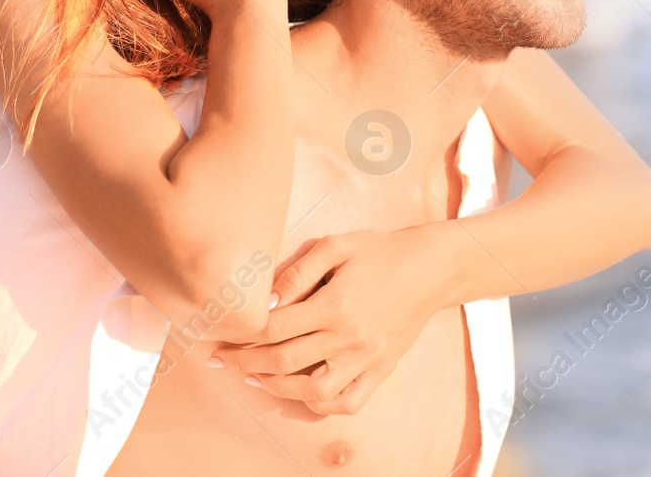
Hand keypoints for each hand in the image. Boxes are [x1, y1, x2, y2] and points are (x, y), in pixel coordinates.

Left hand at [210, 227, 451, 414]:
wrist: (431, 268)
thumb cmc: (379, 251)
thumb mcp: (336, 245)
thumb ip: (297, 271)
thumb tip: (264, 301)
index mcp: (335, 304)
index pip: (274, 328)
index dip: (240, 335)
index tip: (220, 336)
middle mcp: (349, 337)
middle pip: (284, 361)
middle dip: (244, 362)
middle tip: (222, 359)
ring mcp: (367, 359)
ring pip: (312, 391)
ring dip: (276, 388)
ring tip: (256, 377)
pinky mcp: (381, 370)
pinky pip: (348, 402)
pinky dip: (321, 404)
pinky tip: (302, 392)